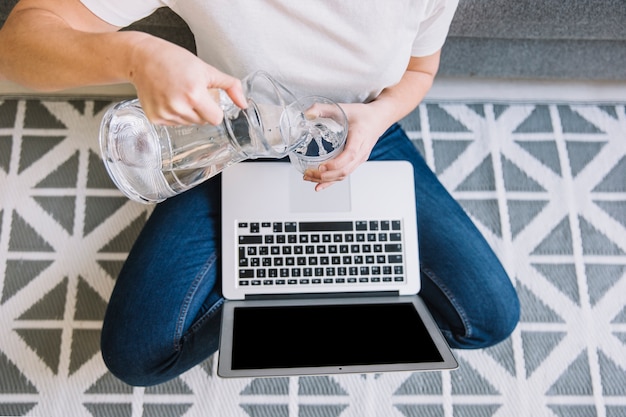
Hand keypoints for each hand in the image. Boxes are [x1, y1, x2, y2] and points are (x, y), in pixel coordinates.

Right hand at [128, 36, 246, 125]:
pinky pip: (174, 124)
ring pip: (189, 123)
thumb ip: (229, 86)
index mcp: (194, 94)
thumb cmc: (174, 60)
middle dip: (201, 110)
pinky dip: (173, 114)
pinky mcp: (155, 118)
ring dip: (188, 112)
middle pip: (203, 122)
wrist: (142, 58)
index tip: (208, 99)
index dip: (215, 109)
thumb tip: (243, 104)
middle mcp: (179, 106)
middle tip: (190, 92)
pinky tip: (167, 98)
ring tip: (177, 93)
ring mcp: (165, 114)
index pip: (216, 119)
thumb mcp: (206, 69)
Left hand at [302, 102, 388, 190]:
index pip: (349, 155)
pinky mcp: (356, 162)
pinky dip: (331, 181)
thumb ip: (323, 109)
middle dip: (325, 175)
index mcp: (359, 137)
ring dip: (326, 180)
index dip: (335, 163)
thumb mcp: (343, 107)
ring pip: (344, 175)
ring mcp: (360, 159)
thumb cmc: (363, 114)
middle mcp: (361, 151)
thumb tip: (306, 114)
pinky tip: (319, 185)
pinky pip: (344, 174)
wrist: (379, 119)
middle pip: (345, 170)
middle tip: (308, 173)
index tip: (321, 166)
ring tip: (309, 177)